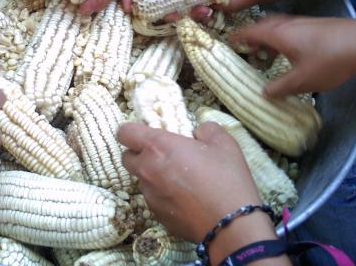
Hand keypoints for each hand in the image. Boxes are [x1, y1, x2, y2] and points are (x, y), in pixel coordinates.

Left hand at [118, 122, 261, 241]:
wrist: (231, 225)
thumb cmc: (227, 179)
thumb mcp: (224, 144)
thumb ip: (207, 130)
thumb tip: (199, 131)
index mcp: (158, 147)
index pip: (124, 133)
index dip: (131, 131)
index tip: (145, 133)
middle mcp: (147, 170)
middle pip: (127, 157)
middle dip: (139, 154)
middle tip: (163, 155)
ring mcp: (149, 195)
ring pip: (140, 180)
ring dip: (152, 176)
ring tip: (178, 180)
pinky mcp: (157, 215)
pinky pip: (152, 199)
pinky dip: (162, 196)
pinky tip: (184, 199)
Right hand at [232, 14, 355, 96]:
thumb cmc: (329, 60)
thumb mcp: (301, 81)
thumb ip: (279, 88)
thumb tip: (263, 93)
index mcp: (277, 34)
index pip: (249, 31)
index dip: (237, 36)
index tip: (228, 41)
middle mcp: (287, 25)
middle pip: (262, 26)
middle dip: (252, 36)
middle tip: (247, 49)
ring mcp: (302, 23)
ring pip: (278, 27)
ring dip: (269, 38)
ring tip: (268, 53)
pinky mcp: (315, 26)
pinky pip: (290, 29)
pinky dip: (283, 38)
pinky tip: (291, 52)